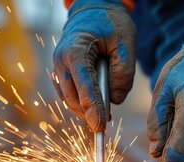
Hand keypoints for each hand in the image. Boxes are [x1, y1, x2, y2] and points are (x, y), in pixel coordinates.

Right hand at [53, 0, 135, 130]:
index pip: (84, 86)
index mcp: (75, 51)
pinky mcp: (61, 72)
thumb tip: (114, 100)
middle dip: (88, 114)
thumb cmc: (110, 23)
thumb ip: (123, 73)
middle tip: (105, 126)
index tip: (101, 127)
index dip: (93, 109)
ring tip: (104, 117)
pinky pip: (68, 94)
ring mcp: (58, 67)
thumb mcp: (126, 43)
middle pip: (72, 97)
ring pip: (68, 99)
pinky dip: (81, 103)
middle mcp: (61, 60)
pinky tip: (96, 107)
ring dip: (85, 110)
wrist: (93, 10)